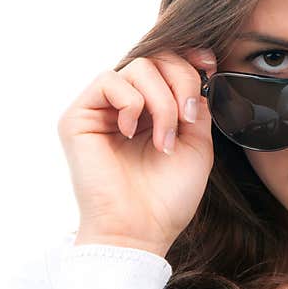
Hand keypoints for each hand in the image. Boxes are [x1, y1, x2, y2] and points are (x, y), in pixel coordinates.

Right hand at [57, 48, 217, 256]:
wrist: (140, 231)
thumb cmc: (167, 197)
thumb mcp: (197, 143)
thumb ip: (196, 104)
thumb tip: (200, 71)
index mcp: (152, 109)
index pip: (167, 63)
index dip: (189, 56)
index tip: (210, 65)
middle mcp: (125, 104)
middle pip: (156, 57)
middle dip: (182, 82)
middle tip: (189, 119)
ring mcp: (100, 109)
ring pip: (137, 66)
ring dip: (162, 101)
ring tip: (164, 139)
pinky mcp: (78, 116)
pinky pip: (109, 80)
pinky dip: (132, 104)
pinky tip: (132, 133)